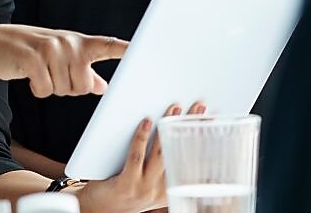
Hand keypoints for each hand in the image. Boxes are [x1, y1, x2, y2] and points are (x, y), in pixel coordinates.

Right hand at [0, 24, 127, 97]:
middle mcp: (68, 43)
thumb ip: (85, 72)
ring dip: (51, 88)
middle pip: (83, 86)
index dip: (125, 49)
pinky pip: (45, 90)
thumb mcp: (61, 59)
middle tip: (53, 73)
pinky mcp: (33, 58)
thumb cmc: (34, 53)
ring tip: (40, 72)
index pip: (106, 46)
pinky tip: (30, 76)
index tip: (142, 50)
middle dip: (68, 87)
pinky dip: (37, 89)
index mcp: (79, 43)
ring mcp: (51, 49)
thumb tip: (104, 87)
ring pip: (64, 90)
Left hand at [73, 102, 205, 212]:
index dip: (204, 141)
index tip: (212, 122)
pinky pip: (136, 157)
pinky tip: (144, 122)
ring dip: (168, 128)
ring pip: (160, 154)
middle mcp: (160, 191)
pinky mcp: (126, 185)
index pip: (193, 162)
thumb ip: (164, 163)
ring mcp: (144, 189)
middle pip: (181, 154)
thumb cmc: (124, 188)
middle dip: (191, 128)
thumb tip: (176, 127)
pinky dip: (141, 138)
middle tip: (198, 108)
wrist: (98, 208)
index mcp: (171, 189)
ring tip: (174, 108)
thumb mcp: (151, 181)